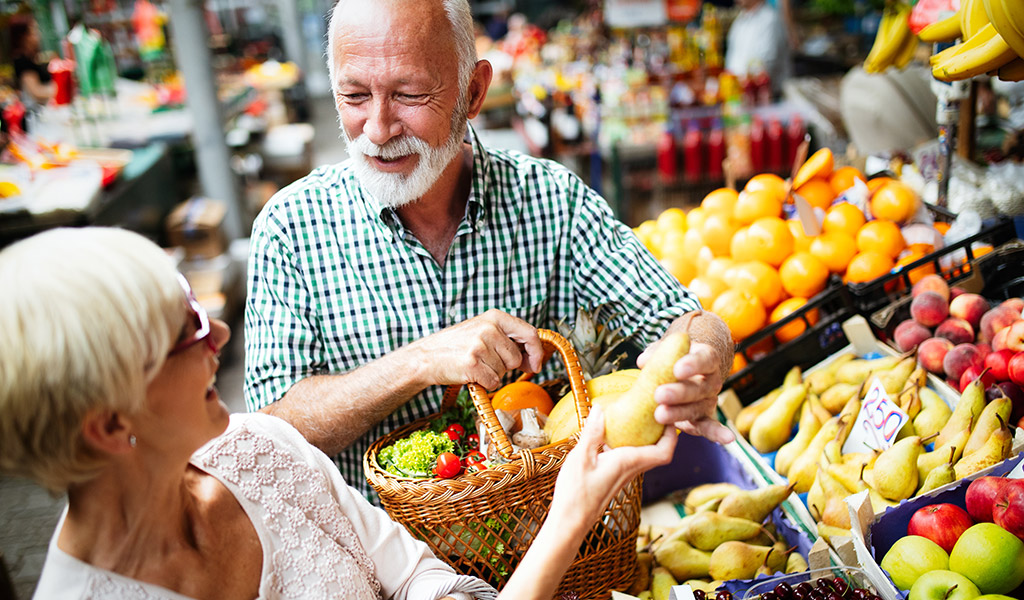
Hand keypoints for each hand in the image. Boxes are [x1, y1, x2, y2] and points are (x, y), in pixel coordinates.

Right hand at [407, 309, 543, 389]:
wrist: (426, 356)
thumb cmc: (457, 345)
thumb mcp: (483, 330)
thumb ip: (508, 338)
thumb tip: (535, 357)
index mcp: (495, 317)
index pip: (529, 333)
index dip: (536, 352)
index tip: (536, 364)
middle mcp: (489, 329)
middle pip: (516, 358)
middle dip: (505, 365)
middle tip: (486, 360)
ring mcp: (480, 346)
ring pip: (505, 372)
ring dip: (493, 373)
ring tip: (475, 364)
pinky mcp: (473, 364)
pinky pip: (493, 382)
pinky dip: (485, 383)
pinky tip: (472, 374)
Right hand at [551, 405, 676, 525]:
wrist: (570, 522)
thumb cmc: (576, 494)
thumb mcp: (580, 458)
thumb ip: (592, 433)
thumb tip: (600, 409)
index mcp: (628, 463)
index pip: (663, 452)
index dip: (672, 434)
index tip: (669, 416)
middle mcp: (631, 470)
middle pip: (658, 452)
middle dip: (662, 432)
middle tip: (656, 412)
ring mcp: (624, 475)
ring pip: (645, 455)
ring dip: (647, 437)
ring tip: (638, 418)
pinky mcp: (615, 478)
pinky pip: (631, 458)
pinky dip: (631, 444)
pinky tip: (614, 435)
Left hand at [637, 340, 734, 444]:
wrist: (684, 371)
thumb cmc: (674, 357)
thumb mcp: (665, 350)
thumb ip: (656, 353)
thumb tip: (643, 361)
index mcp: (706, 359)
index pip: (704, 360)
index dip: (693, 364)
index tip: (678, 369)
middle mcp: (711, 381)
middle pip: (698, 388)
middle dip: (679, 393)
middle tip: (659, 394)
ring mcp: (708, 401)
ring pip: (697, 408)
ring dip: (679, 413)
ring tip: (660, 415)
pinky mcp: (702, 418)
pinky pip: (709, 427)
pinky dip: (716, 433)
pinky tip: (727, 439)